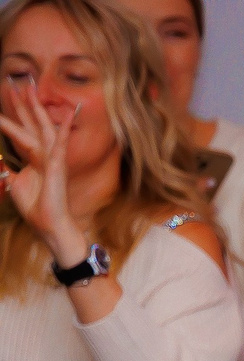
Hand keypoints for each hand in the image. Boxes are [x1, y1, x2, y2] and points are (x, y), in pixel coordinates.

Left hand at [0, 84, 84, 264]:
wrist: (48, 224)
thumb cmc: (35, 207)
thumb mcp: (12, 182)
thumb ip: (5, 168)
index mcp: (32, 158)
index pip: (19, 132)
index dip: (9, 117)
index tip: (1, 101)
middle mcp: (43, 154)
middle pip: (31, 123)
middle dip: (23, 104)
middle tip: (16, 83)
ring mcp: (52, 159)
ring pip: (43, 127)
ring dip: (36, 107)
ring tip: (29, 88)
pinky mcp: (58, 166)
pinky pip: (60, 144)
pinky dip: (64, 129)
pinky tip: (67, 115)